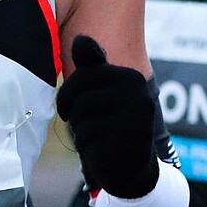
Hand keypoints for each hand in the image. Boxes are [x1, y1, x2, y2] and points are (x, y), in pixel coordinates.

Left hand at [56, 35, 157, 198]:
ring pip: (81, 123)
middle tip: (82, 125)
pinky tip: (103, 153)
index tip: (70, 106)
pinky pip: (87, 143)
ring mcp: (134, 122)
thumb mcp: (103, 91)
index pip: (83, 77)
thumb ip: (92, 66)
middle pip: (80, 100)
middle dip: (73, 115)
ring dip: (82, 134)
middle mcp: (138, 96)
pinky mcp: (126, 146)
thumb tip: (80, 38)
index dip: (68, 94)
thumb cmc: (111, 123)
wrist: (134, 168)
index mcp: (131, 78)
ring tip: (99, 138)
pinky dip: (88, 150)